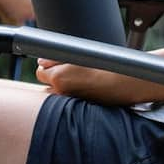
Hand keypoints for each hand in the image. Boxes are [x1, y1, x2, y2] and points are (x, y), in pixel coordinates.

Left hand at [35, 59, 158, 105]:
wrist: (123, 83)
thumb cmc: (104, 65)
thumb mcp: (78, 55)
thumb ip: (55, 58)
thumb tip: (41, 62)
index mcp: (58, 78)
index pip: (40, 73)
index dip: (47, 67)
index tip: (55, 64)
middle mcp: (60, 93)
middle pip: (47, 84)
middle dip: (53, 78)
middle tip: (69, 72)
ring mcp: (68, 102)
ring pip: (56, 93)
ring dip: (62, 87)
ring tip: (79, 80)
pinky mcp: (77, 108)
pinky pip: (67, 100)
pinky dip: (71, 95)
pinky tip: (84, 88)